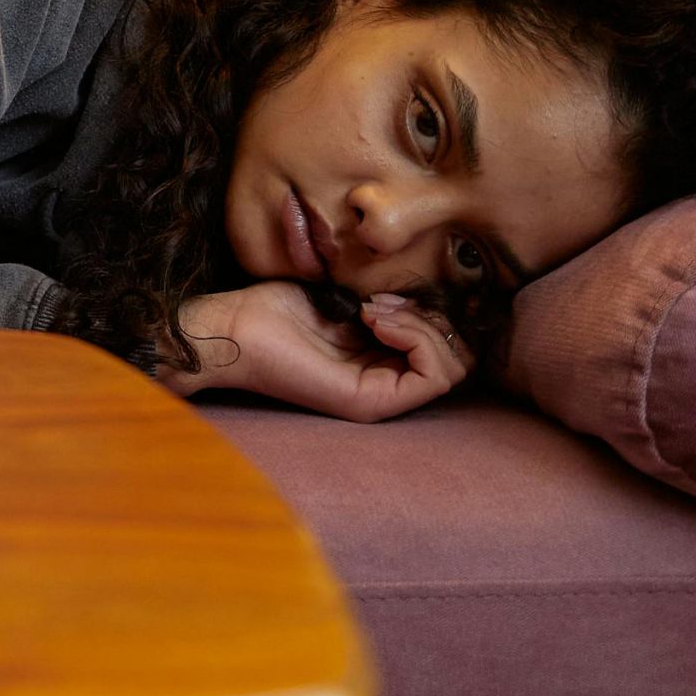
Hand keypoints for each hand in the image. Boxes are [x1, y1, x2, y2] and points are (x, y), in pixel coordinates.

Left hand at [164, 283, 473, 422]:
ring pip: (454, 367)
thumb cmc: (276, 310)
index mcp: (381, 362)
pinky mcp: (371, 402)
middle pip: (460, 359)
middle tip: (384, 303)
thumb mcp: (345, 298)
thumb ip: (386, 302)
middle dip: (434, 318)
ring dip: (425, 326)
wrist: (235, 327)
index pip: (448, 347)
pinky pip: (433, 376)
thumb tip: (425, 293)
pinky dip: (417, 337)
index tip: (385, 296)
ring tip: (376, 311)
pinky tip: (376, 320)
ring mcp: (380, 398)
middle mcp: (385, 385)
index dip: (431, 314)